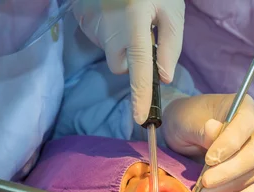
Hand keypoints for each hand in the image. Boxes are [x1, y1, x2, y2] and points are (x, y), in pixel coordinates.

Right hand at [73, 0, 184, 123]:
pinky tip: (114, 12)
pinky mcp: (81, 20)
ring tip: (129, 15)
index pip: (138, 70)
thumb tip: (164, 77)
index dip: (140, 97)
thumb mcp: (172, 10)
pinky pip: (99, 37)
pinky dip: (108, 30)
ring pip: (111, 51)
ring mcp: (91, 25)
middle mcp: (109, 31)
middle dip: (132, 58)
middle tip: (143, 33)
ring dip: (121, 42)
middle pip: (122, 66)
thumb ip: (171, 45)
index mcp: (134, 27)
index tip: (140, 118)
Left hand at [163, 94, 253, 191]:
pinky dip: (229, 190)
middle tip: (206, 181)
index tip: (209, 159)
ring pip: (253, 171)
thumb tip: (214, 130)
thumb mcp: (188, 120)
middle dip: (230, 170)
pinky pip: (247, 183)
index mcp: (245, 106)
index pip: (245, 126)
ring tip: (203, 191)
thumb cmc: (187, 119)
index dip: (229, 145)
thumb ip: (202, 128)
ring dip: (228, 184)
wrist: (187, 129)